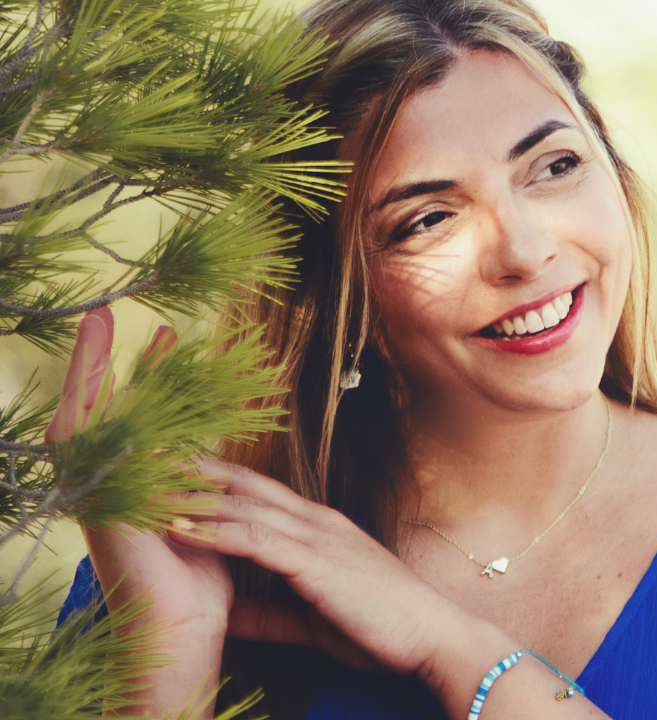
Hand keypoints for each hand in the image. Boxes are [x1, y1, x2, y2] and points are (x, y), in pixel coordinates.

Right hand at [49, 308, 229, 716]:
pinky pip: (91, 446)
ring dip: (91, 370)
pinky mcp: (99, 502)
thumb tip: (198, 449)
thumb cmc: (198, 573)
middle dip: (99, 361)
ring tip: (103, 323)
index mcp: (131, 482)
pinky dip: (94, 410)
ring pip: (84, 418)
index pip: (126, 416)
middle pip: (93, 408)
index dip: (137, 375)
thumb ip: (189, 477)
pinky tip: (102, 378)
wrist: (185, 622)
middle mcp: (106, 482)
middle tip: (110, 311)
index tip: (161, 335)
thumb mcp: (196, 509)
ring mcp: (97, 491)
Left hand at [168, 459, 450, 676]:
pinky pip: (255, 539)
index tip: (170, 475)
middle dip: (193, 474)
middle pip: (244, 486)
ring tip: (144, 489)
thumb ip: (268, 612)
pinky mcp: (317, 561)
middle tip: (143, 461)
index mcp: (320, 529)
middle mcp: (317, 521)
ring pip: (243, 506)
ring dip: (191, 498)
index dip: (213, 480)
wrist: (431, 635)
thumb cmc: (380, 627)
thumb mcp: (311, 620)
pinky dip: (214, 531)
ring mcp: (318, 537)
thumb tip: (226, 613)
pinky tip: (179, 528)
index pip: (258, 492)